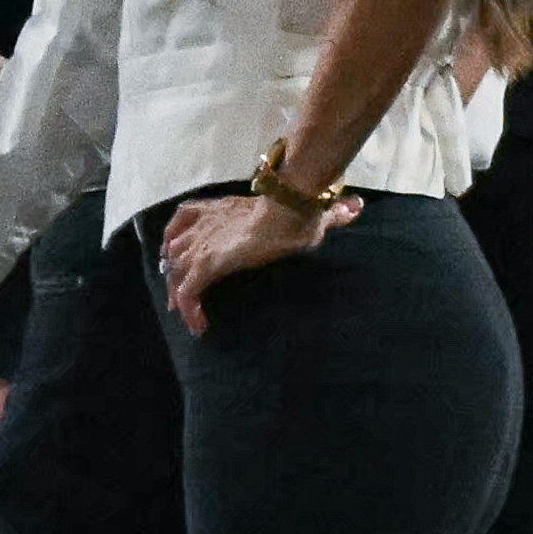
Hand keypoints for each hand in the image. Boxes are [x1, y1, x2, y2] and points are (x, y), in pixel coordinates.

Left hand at [151, 182, 343, 332]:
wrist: (288, 210)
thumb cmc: (298, 210)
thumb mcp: (309, 212)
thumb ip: (330, 213)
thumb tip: (357, 208)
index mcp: (219, 209)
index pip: (184, 218)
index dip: (178, 237)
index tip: (177, 251)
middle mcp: (203, 226)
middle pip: (174, 249)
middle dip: (174, 270)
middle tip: (179, 292)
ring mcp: (202, 245)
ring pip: (176, 273)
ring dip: (178, 294)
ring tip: (188, 316)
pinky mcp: (207, 264)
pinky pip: (187, 291)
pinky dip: (189, 309)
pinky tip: (197, 325)